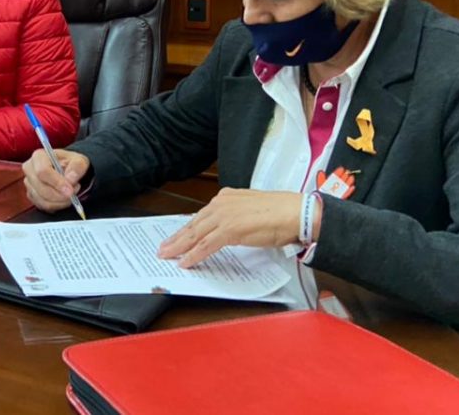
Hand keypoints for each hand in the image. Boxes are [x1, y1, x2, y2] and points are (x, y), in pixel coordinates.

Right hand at [22, 148, 89, 212]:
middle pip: (41, 188)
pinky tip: (64, 199)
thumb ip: (77, 167)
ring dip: (60, 201)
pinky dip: (57, 206)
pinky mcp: (32, 195)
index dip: (57, 182)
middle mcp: (30, 169)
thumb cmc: (70, 164)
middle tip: (73, 193)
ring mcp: (29, 183)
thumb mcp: (79, 161)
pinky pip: (43, 206)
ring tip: (71, 194)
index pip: (43, 171)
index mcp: (39, 156)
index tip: (70, 190)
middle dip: (60, 195)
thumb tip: (70, 178)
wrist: (67, 170)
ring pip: (42, 199)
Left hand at [157, 188, 310, 267]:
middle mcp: (221, 203)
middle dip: (176, 238)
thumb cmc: (281, 212)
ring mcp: (224, 216)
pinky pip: (206, 245)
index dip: (187, 228)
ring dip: (179, 247)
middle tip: (163, 248)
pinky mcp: (230, 229)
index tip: (177, 236)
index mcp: (226, 197)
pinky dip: (194, 254)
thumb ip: (236, 217)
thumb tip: (226, 230)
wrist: (296, 213)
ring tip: (167, 255)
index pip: (201, 216)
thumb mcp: (251, 211)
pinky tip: (185, 261)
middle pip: (193, 224)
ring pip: (195, 234)